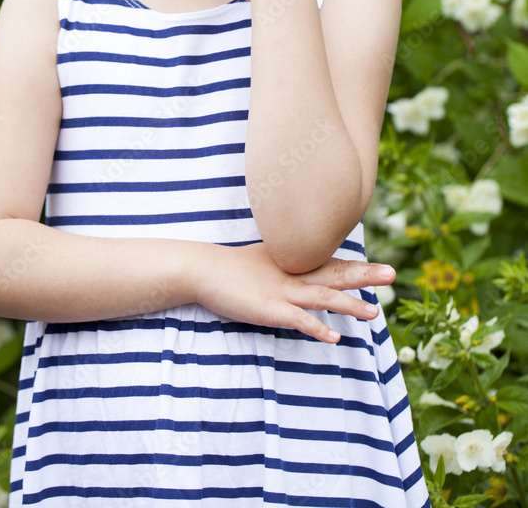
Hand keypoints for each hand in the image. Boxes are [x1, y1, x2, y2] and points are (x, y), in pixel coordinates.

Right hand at [194, 241, 395, 343]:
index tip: (383, 269)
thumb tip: (301, 272)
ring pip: (323, 296)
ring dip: (350, 305)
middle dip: (365, 276)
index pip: (332, 264)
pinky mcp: (270, 309)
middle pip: (336, 274)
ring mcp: (283, 291)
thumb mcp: (265, 261)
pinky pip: (299, 320)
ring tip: (374, 314)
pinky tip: (335, 337)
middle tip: (393, 275)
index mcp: (294, 263)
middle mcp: (293, 275)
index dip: (357, 267)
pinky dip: (318, 328)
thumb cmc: (233, 268)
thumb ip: (285, 266)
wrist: (204, 269)